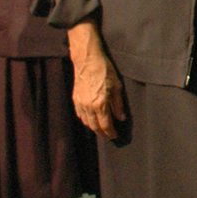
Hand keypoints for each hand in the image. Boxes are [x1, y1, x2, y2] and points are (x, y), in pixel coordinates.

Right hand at [67, 23, 124, 139]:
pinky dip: (86, 120)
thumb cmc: (105, 71)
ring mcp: (80, 103)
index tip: (115, 136)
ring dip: (94, 128)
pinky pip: (80, 115)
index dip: (110, 132)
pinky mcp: (75, 99)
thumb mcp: (117, 87)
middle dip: (102, 133)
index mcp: (100, 104)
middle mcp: (88, 106)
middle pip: (94, 126)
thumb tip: (121, 118)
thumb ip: (118, 105)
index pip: (105, 125)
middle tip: (109, 136)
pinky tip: (91, 120)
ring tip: (101, 130)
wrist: (87, 61)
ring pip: (86, 122)